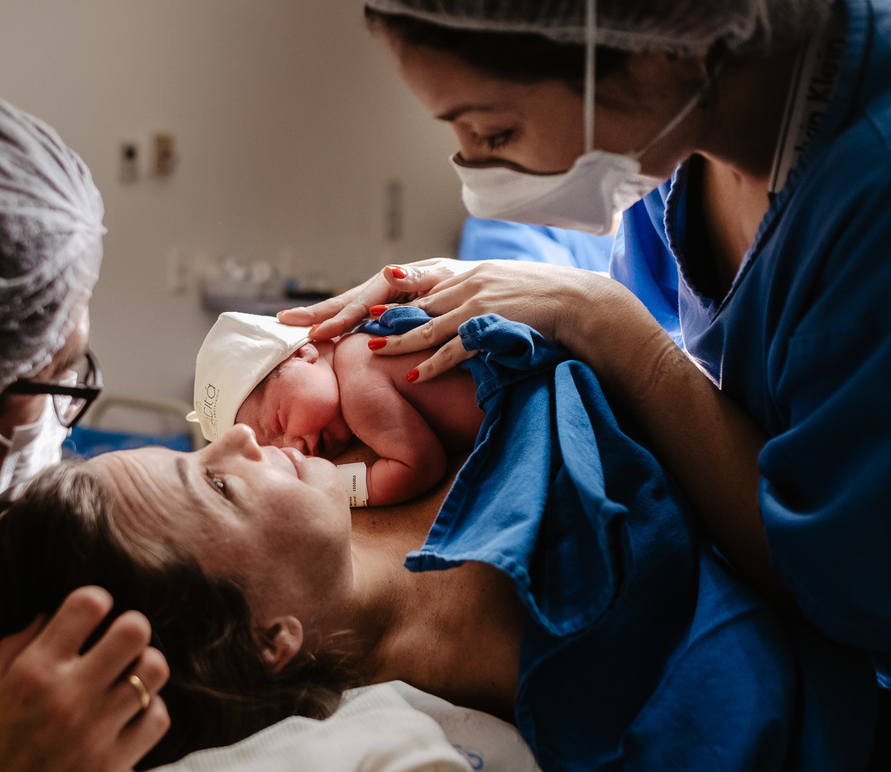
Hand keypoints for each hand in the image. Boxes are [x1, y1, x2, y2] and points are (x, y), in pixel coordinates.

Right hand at [0, 586, 170, 771]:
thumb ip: (11, 647)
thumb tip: (47, 614)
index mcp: (32, 673)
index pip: (88, 604)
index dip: (94, 600)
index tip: (90, 613)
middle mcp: (68, 697)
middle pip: (134, 630)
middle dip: (129, 627)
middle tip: (116, 640)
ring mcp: (96, 732)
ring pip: (154, 670)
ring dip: (143, 666)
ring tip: (126, 675)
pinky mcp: (114, 766)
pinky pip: (158, 717)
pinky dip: (149, 709)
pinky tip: (128, 712)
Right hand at [278, 258, 472, 340]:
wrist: (486, 291)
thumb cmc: (471, 285)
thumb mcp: (449, 279)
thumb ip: (421, 277)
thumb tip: (389, 270)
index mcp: (397, 280)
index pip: (359, 303)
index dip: (336, 318)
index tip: (316, 333)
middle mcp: (387, 289)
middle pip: (345, 303)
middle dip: (314, 314)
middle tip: (283, 321)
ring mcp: (387, 301)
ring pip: (349, 311)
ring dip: (321, 319)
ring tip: (292, 326)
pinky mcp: (392, 312)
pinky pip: (362, 320)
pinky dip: (341, 327)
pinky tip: (325, 334)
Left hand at [286, 257, 619, 382]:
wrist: (580, 303)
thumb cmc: (528, 304)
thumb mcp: (480, 294)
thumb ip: (444, 303)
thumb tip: (406, 321)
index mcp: (449, 274)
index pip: (390, 285)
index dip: (350, 300)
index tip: (311, 318)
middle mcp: (457, 281)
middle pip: (394, 297)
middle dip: (350, 313)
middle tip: (312, 329)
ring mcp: (476, 300)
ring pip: (424, 321)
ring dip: (393, 337)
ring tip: (361, 348)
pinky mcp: (495, 322)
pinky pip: (458, 345)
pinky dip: (434, 361)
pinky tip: (413, 375)